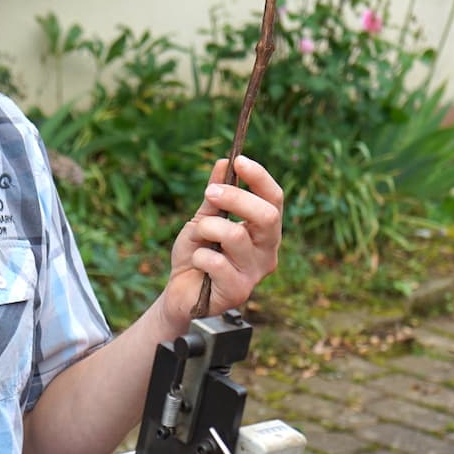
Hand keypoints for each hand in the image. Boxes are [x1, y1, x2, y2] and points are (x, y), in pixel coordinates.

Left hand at [162, 154, 282, 327]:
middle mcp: (267, 252)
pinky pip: (216, 262)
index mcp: (264, 232)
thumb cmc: (196, 257)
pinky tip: (197, 264)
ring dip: (208, 228)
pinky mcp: (238, 291)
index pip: (274, 200)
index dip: (260, 178)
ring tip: (198, 236)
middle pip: (266, 215)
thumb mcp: (203, 221)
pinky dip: (198, 255)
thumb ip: (214, 198)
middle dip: (235, 197)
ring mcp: (254, 273)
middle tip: (209, 193)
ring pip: (236, 235)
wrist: (179, 293)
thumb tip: (223, 163)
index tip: (239, 160)